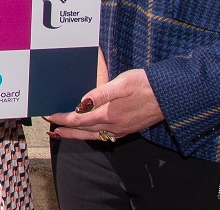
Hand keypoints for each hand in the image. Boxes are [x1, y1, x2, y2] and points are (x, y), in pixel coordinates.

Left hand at [45, 68, 163, 142]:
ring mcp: (122, 129)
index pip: (78, 119)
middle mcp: (114, 126)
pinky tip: (89, 132)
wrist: (170, 96)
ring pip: (93, 136)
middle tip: (51, 126)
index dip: (63, 118)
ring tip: (62, 134)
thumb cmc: (146, 84)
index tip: (49, 115)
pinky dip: (91, 135)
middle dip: (65, 128)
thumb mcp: (123, 83)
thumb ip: (101, 94)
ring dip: (75, 135)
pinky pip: (105, 136)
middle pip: (83, 130)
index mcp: (109, 114)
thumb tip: (81, 103)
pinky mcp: (129, 129)